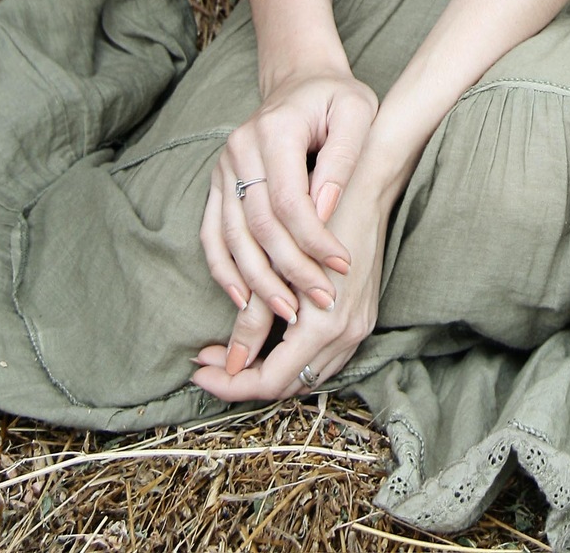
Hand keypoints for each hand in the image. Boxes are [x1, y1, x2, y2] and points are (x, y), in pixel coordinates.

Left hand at [193, 158, 400, 400]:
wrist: (371, 182)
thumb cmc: (323, 212)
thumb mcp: (285, 264)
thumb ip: (259, 315)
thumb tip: (231, 359)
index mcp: (327, 324)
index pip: (271, 382)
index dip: (231, 383)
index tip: (199, 371)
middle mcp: (347, 334)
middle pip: (287, 387)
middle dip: (243, 379)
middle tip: (207, 362)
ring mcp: (359, 327)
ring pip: (305, 377)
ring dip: (267, 369)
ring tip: (231, 351)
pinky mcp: (362, 317)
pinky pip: (322, 359)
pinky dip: (290, 358)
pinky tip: (267, 339)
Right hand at [198, 67, 379, 348]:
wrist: (301, 81)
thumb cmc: (336, 99)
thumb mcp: (357, 113)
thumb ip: (342, 159)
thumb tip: (324, 212)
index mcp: (274, 129)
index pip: (289, 200)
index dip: (314, 239)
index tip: (343, 266)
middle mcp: (240, 148)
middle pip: (260, 224)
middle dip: (291, 268)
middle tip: (321, 300)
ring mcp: (223, 167)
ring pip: (233, 236)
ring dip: (258, 280)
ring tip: (287, 310)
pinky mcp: (217, 183)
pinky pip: (212, 234)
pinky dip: (224, 269)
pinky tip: (243, 299)